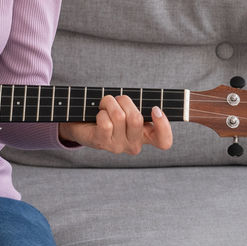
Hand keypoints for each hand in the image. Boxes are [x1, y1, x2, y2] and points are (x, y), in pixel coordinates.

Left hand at [57, 94, 173, 154]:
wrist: (82, 124)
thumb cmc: (109, 114)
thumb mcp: (128, 110)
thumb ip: (140, 108)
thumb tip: (154, 107)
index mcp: (145, 136)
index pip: (164, 141)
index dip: (164, 126)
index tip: (155, 109)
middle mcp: (134, 145)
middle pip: (136, 118)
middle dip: (124, 100)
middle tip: (116, 99)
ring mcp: (118, 146)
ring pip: (120, 117)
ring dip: (109, 103)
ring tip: (104, 105)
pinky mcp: (102, 142)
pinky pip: (106, 122)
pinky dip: (101, 112)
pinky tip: (98, 115)